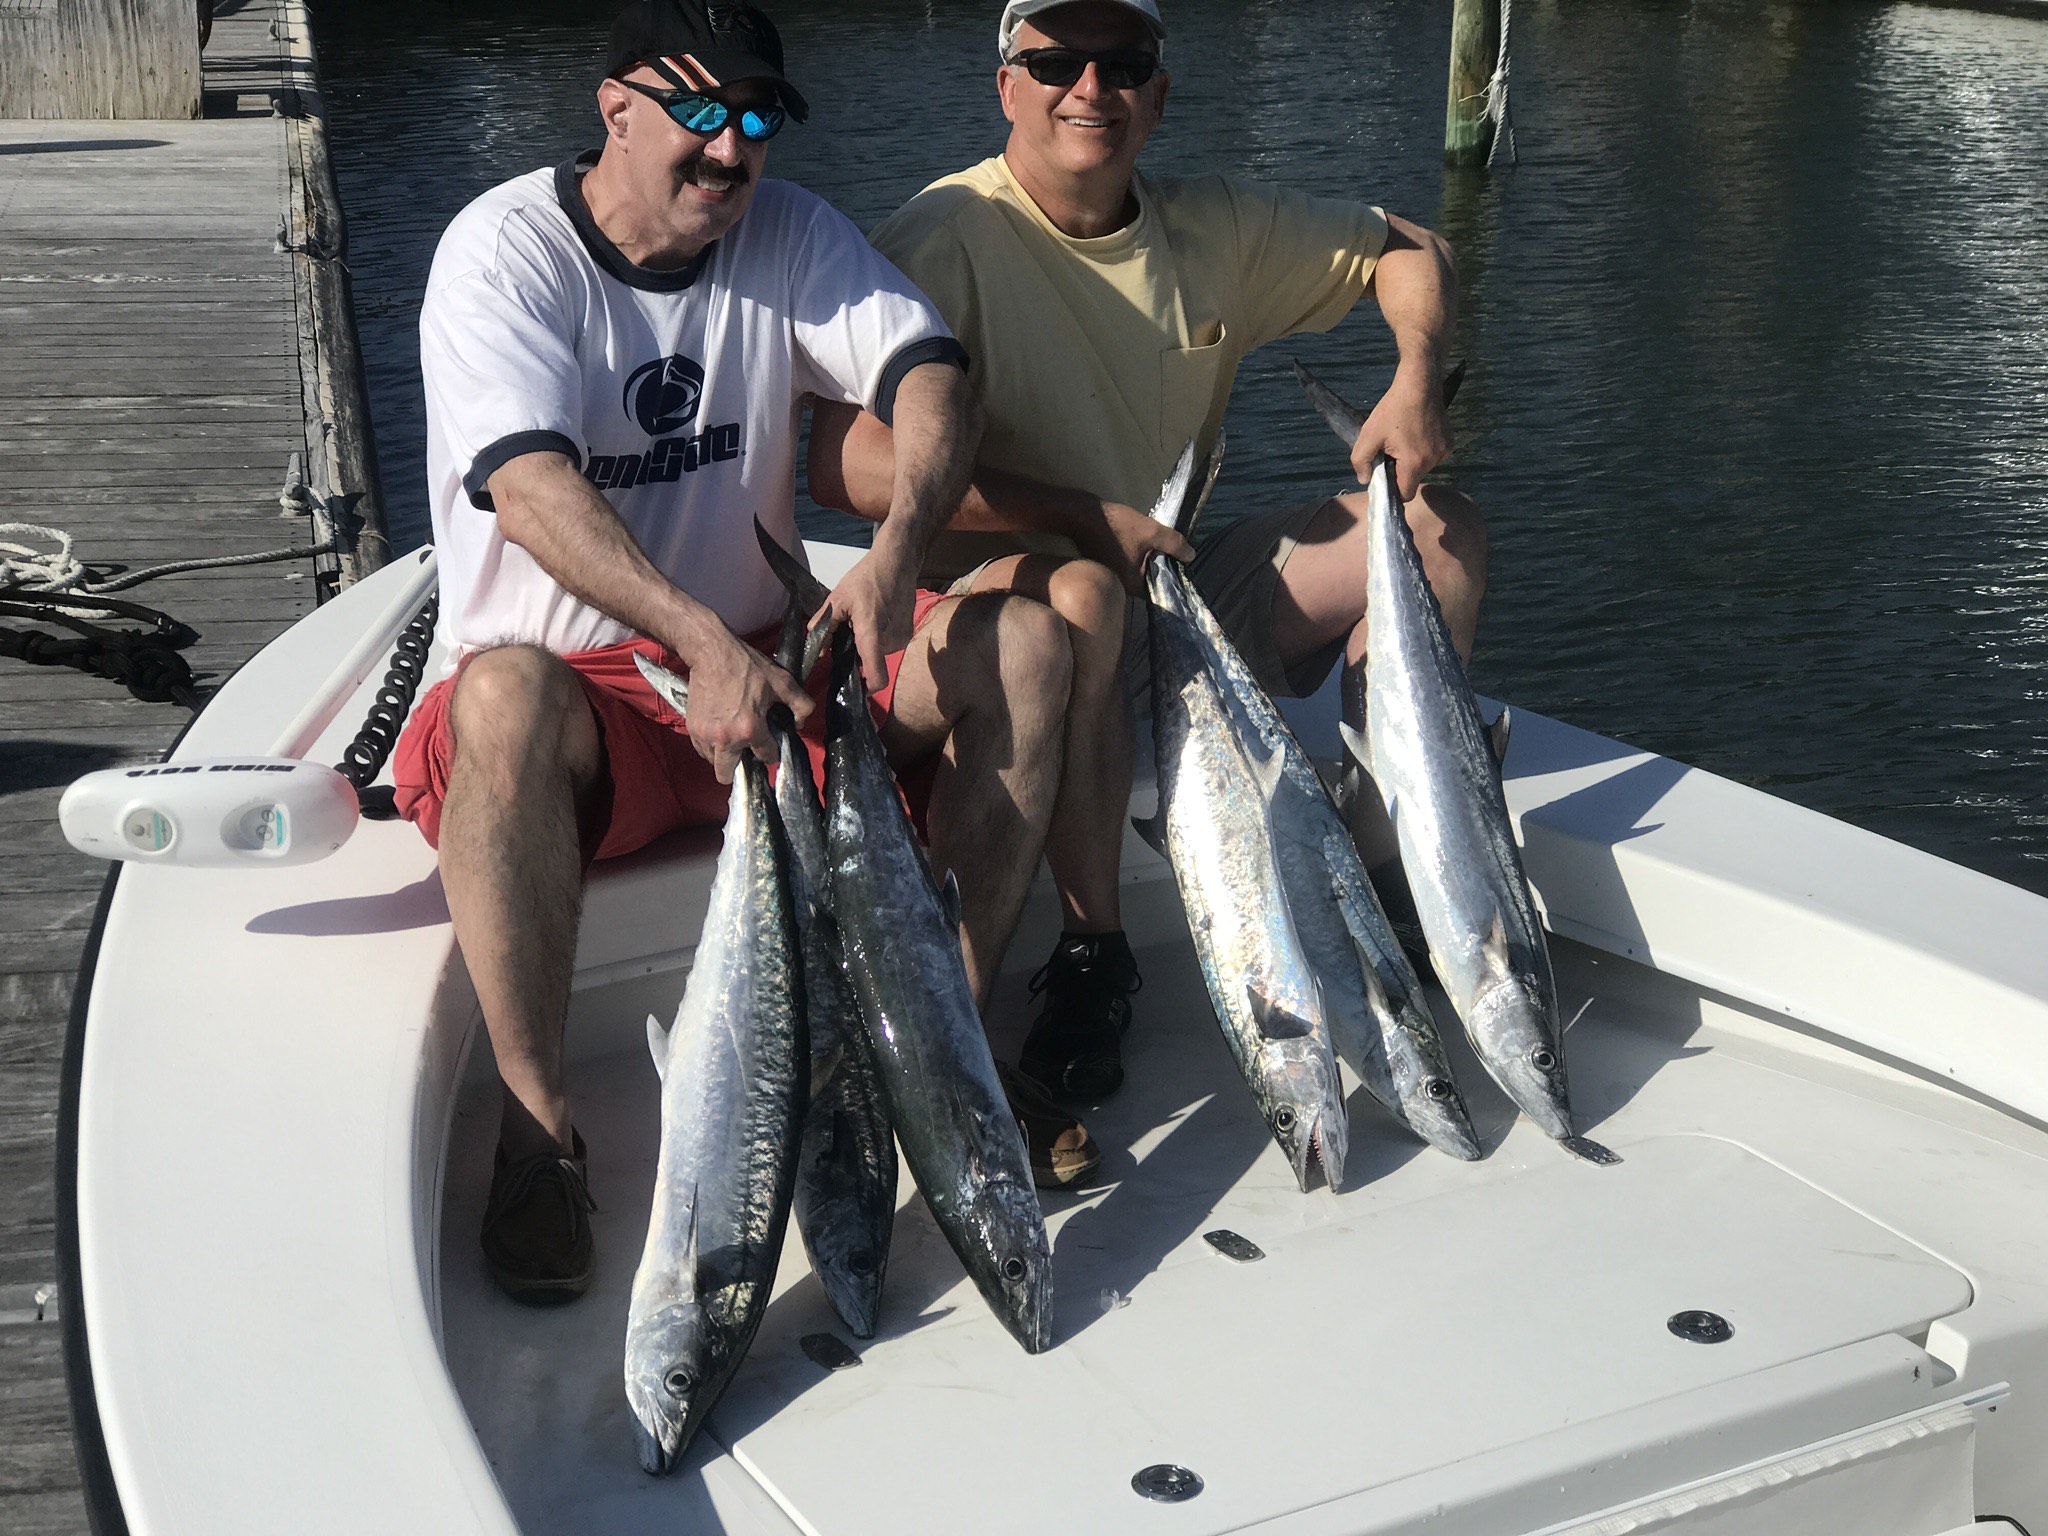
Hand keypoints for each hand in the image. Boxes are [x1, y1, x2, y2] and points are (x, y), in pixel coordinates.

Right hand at [677, 629, 812, 782]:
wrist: (711, 653)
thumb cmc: (747, 666)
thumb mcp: (782, 681)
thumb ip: (801, 704)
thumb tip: (800, 724)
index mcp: (750, 729)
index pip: (766, 757)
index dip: (771, 750)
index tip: (769, 742)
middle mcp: (726, 738)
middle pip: (728, 774)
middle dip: (740, 766)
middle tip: (746, 749)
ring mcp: (705, 735)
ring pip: (713, 762)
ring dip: (723, 756)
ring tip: (731, 738)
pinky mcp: (692, 729)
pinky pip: (701, 750)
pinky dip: (710, 746)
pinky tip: (719, 731)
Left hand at [812, 539, 917, 692]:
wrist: (897, 562)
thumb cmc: (866, 577)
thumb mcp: (838, 597)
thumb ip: (825, 625)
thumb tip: (818, 651)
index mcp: (871, 631)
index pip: (876, 673)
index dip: (866, 687)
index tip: (854, 688)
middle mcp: (891, 640)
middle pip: (871, 661)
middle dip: (858, 652)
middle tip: (850, 631)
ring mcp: (902, 637)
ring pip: (879, 653)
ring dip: (868, 644)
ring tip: (863, 620)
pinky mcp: (908, 634)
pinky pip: (887, 645)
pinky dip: (879, 638)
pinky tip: (876, 618)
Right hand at [1085, 499, 1195, 592]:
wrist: (1081, 515)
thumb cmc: (1115, 525)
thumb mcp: (1150, 531)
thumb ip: (1173, 543)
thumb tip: (1191, 556)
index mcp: (1132, 585)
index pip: (1159, 588)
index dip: (1172, 576)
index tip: (1182, 565)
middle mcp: (1121, 587)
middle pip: (1149, 581)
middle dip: (1161, 568)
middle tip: (1174, 554)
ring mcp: (1112, 578)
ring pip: (1138, 573)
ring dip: (1149, 563)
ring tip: (1159, 548)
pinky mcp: (1106, 568)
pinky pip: (1128, 567)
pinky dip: (1137, 559)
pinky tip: (1141, 546)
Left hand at [1350, 366, 1450, 499]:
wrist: (1419, 384)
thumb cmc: (1393, 409)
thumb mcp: (1369, 434)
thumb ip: (1361, 461)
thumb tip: (1364, 480)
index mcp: (1414, 463)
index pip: (1404, 494)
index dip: (1391, 489)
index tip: (1383, 474)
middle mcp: (1433, 461)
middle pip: (1412, 480)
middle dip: (1399, 471)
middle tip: (1390, 450)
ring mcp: (1444, 451)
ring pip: (1423, 468)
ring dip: (1411, 460)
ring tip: (1403, 438)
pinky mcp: (1449, 442)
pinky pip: (1433, 456)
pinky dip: (1423, 451)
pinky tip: (1416, 433)